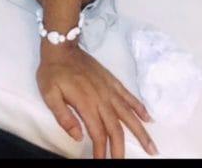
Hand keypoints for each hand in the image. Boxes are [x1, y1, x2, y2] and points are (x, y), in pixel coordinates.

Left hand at [36, 43, 157, 158]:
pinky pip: (129, 96)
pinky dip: (139, 108)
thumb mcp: (49, 94)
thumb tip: (78, 137)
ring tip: (151, 147)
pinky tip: (148, 119)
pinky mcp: (112, 81)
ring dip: (141, 132)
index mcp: (86, 103)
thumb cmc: (53, 71)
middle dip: (121, 149)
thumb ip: (63, 117)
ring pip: (129, 114)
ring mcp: (109, 89)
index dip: (101, 151)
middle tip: (123, 162)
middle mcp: (101, 98)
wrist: (62, 46)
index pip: (98, 133)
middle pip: (116, 129)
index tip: (102, 161)